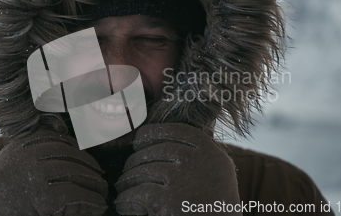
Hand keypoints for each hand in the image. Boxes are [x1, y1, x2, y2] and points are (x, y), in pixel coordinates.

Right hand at [0, 129, 107, 214]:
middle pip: (65, 153)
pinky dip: (92, 201)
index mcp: (15, 149)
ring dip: (94, 184)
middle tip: (100, 179)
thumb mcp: (15, 174)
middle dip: (88, 166)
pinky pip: (76, 195)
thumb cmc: (10, 205)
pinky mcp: (42, 197)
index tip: (87, 159)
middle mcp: (21, 158)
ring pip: (74, 173)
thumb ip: (35, 158)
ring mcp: (31, 176)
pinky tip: (98, 206)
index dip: (74, 149)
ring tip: (101, 194)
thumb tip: (69, 144)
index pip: (51, 138)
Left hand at [114, 123, 240, 214]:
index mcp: (211, 153)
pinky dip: (126, 199)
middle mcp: (197, 162)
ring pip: (142, 171)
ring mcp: (181, 180)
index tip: (138, 141)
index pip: (176, 132)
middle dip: (135, 161)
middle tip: (126, 173)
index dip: (152, 134)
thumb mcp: (218, 175)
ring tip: (122, 189)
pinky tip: (123, 205)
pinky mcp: (167, 201)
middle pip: (156, 151)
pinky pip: (136, 193)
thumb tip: (161, 143)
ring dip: (127, 181)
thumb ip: (197, 158)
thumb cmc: (216, 210)